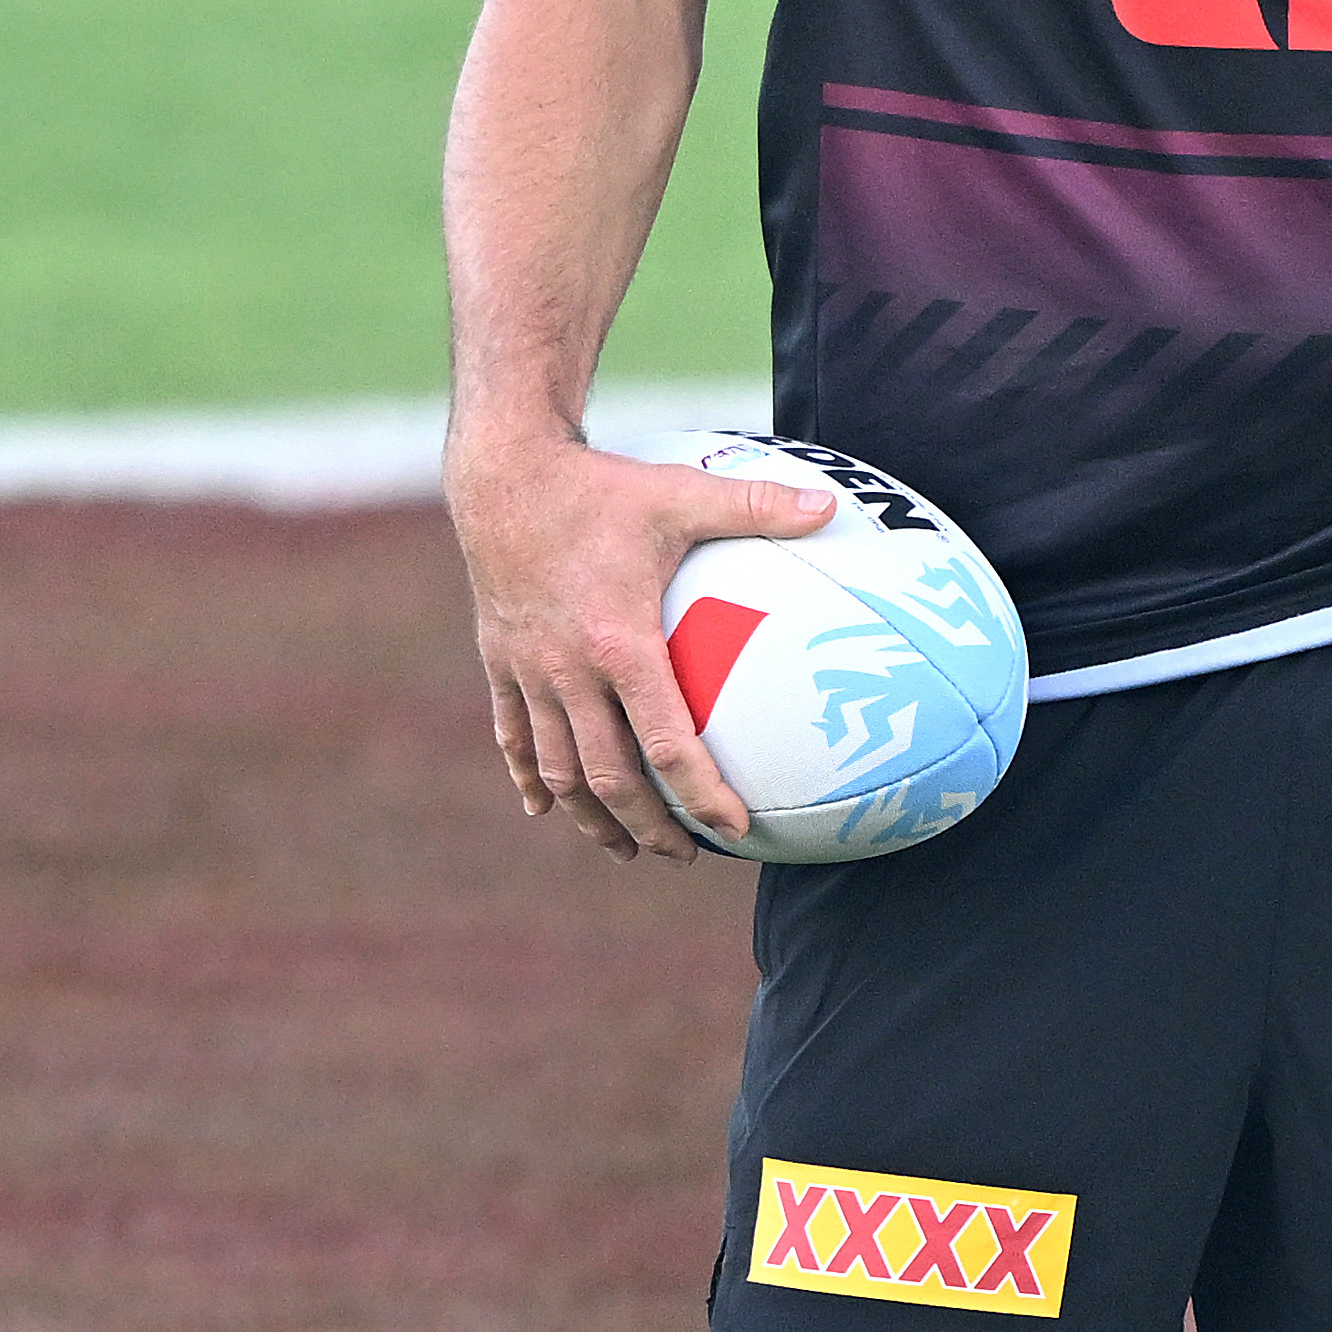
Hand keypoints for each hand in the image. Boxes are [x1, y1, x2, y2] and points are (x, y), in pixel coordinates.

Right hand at [446, 434, 840, 859]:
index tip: (733, 829)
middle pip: (607, 776)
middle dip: (647, 825)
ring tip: (625, 848)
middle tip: (685, 856)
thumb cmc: (600, 487)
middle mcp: (568, 670)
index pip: (664, 741)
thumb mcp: (681, 492)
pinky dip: (529, 777)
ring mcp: (528, 671)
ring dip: (590, 817)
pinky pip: (513, 735)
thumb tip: (831, 506)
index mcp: (619, 642)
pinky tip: (544, 808)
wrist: (502, 475)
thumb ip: (757, 506)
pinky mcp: (500, 662)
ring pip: (557, 769)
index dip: (700, 793)